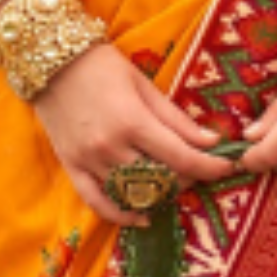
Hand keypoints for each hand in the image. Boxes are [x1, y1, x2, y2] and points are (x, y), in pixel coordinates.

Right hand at [34, 44, 231, 226]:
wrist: (49, 59)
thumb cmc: (101, 65)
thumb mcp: (144, 85)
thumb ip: (176, 119)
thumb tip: (211, 141)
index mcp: (133, 121)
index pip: (181, 156)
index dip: (209, 166)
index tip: (227, 167)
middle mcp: (111, 147)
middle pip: (161, 179)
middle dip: (186, 177)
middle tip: (196, 168)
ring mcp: (89, 161)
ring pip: (134, 194)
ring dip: (160, 194)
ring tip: (173, 183)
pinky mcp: (72, 168)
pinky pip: (98, 203)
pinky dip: (121, 215)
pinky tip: (142, 217)